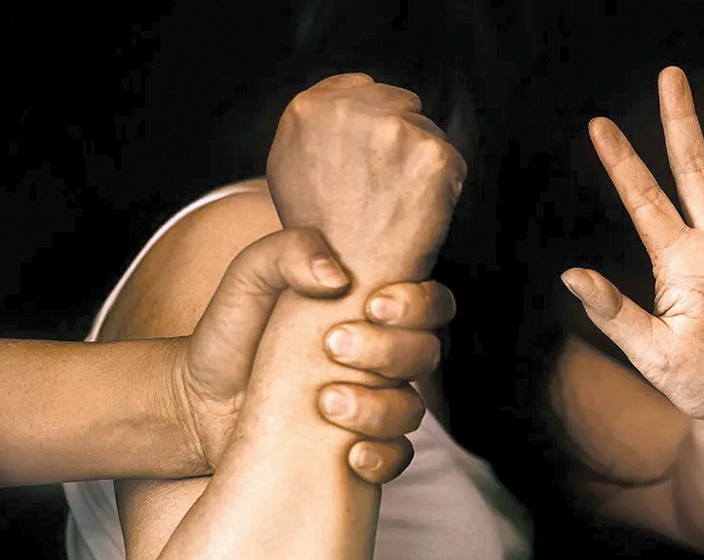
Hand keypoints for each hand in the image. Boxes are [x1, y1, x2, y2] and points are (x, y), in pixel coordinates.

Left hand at [176, 228, 454, 482]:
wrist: (195, 401)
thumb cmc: (230, 332)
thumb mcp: (249, 277)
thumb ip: (288, 252)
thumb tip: (336, 276)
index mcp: (370, 314)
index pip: (430, 305)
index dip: (418, 304)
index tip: (373, 305)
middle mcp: (380, 360)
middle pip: (426, 355)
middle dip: (390, 350)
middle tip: (334, 345)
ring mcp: (371, 407)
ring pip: (411, 410)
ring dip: (379, 406)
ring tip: (326, 401)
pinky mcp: (356, 448)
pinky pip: (395, 458)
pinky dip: (382, 456)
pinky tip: (350, 452)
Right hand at [266, 72, 466, 281]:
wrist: (345, 284)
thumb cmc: (320, 234)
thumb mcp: (291, 166)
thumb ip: (319, 125)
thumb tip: (360, 91)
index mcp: (308, 108)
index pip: (362, 87)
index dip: (373, 123)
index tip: (372, 159)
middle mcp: (351, 111)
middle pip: (401, 104)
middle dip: (400, 139)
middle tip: (385, 190)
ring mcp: (395, 131)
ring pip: (429, 132)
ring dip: (420, 163)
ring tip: (395, 204)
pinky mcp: (433, 156)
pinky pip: (452, 160)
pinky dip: (444, 187)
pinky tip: (417, 213)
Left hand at [562, 67, 703, 428]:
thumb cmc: (694, 383)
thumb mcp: (649, 351)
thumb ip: (614, 312)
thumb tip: (568, 275)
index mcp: (673, 259)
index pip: (644, 198)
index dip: (623, 162)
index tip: (598, 125)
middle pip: (693, 169)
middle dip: (681, 124)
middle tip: (670, 77)